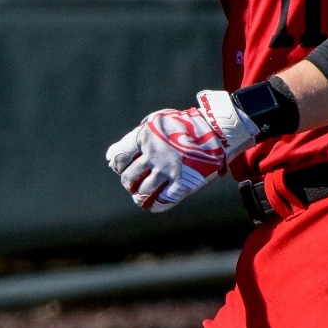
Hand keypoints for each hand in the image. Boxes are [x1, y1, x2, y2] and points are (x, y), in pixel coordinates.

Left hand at [105, 90, 253, 212]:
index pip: (119, 158)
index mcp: (145, 137)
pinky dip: (155, 205)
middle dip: (128, 182)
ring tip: (140, 195)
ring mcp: (169, 170)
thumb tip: (110, 157)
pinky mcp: (184, 182)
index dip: (118, 166)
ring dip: (139, 196)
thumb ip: (134, 138)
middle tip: (133, 182)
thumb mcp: (155, 122)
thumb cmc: (182, 125)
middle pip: (129, 178)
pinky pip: (163, 201)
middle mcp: (155, 154)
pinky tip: (153, 205)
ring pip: (143, 192)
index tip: (121, 168)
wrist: (216, 130)